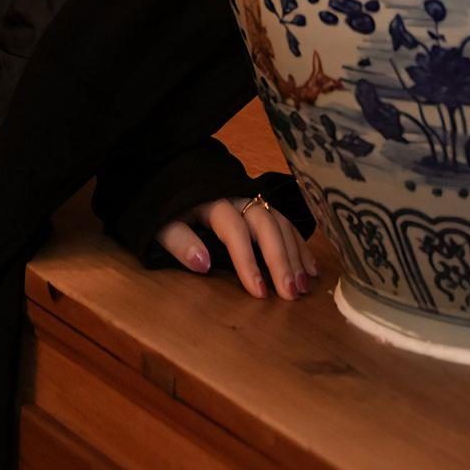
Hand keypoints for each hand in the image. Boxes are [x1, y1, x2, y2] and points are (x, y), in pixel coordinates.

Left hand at [156, 196, 317, 299]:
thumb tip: (203, 264)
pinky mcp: (259, 206)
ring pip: (280, 223)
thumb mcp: (159, 224)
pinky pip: (285, 223)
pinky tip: (309, 268)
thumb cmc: (163, 208)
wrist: (166, 176)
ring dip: (294, 254)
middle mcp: (236, 198)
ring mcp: (250, 200)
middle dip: (281, 259)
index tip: (259, 292)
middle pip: (265, 225)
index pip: (235, 231)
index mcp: (212, 202)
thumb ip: (179, 241)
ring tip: (303, 286)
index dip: (248, 261)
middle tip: (291, 293)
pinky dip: (299, 245)